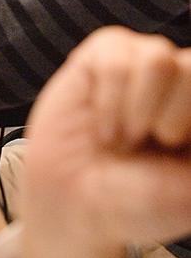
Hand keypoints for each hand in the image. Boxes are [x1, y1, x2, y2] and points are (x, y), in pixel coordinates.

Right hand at [14, 28, 190, 257]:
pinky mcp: (102, 55)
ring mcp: (140, 61)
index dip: (185, 115)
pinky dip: (108, 101)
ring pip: (158, 57)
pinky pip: (115, 58)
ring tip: (123, 137)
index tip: (173, 146)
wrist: (77, 202)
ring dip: (135, 110)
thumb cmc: (138, 199)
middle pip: (189, 67)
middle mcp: (177, 80)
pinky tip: (103, 127)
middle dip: (166, 117)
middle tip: (149, 144)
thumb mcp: (190, 191)